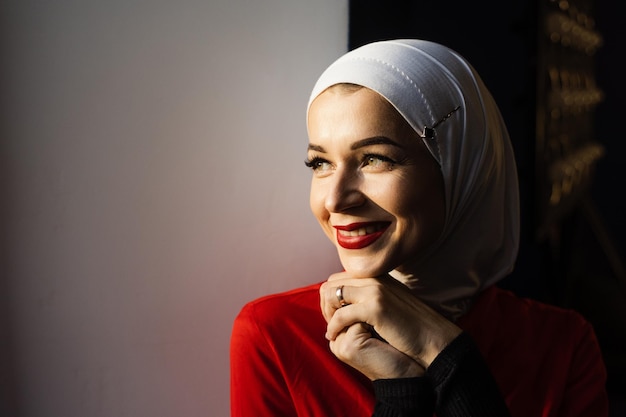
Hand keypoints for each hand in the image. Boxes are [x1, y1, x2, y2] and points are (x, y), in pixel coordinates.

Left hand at [320, 272, 461, 373]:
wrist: (434, 337)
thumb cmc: (412, 325)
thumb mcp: (390, 302)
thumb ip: (372, 296)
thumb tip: (348, 300)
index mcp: (377, 276)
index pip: (339, 278)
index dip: (330, 296)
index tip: (332, 315)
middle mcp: (374, 278)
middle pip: (332, 283)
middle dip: (325, 304)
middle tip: (329, 323)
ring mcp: (375, 290)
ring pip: (333, 295)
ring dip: (327, 314)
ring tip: (331, 330)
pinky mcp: (375, 307)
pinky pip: (341, 314)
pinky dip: (333, 326)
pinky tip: (334, 336)